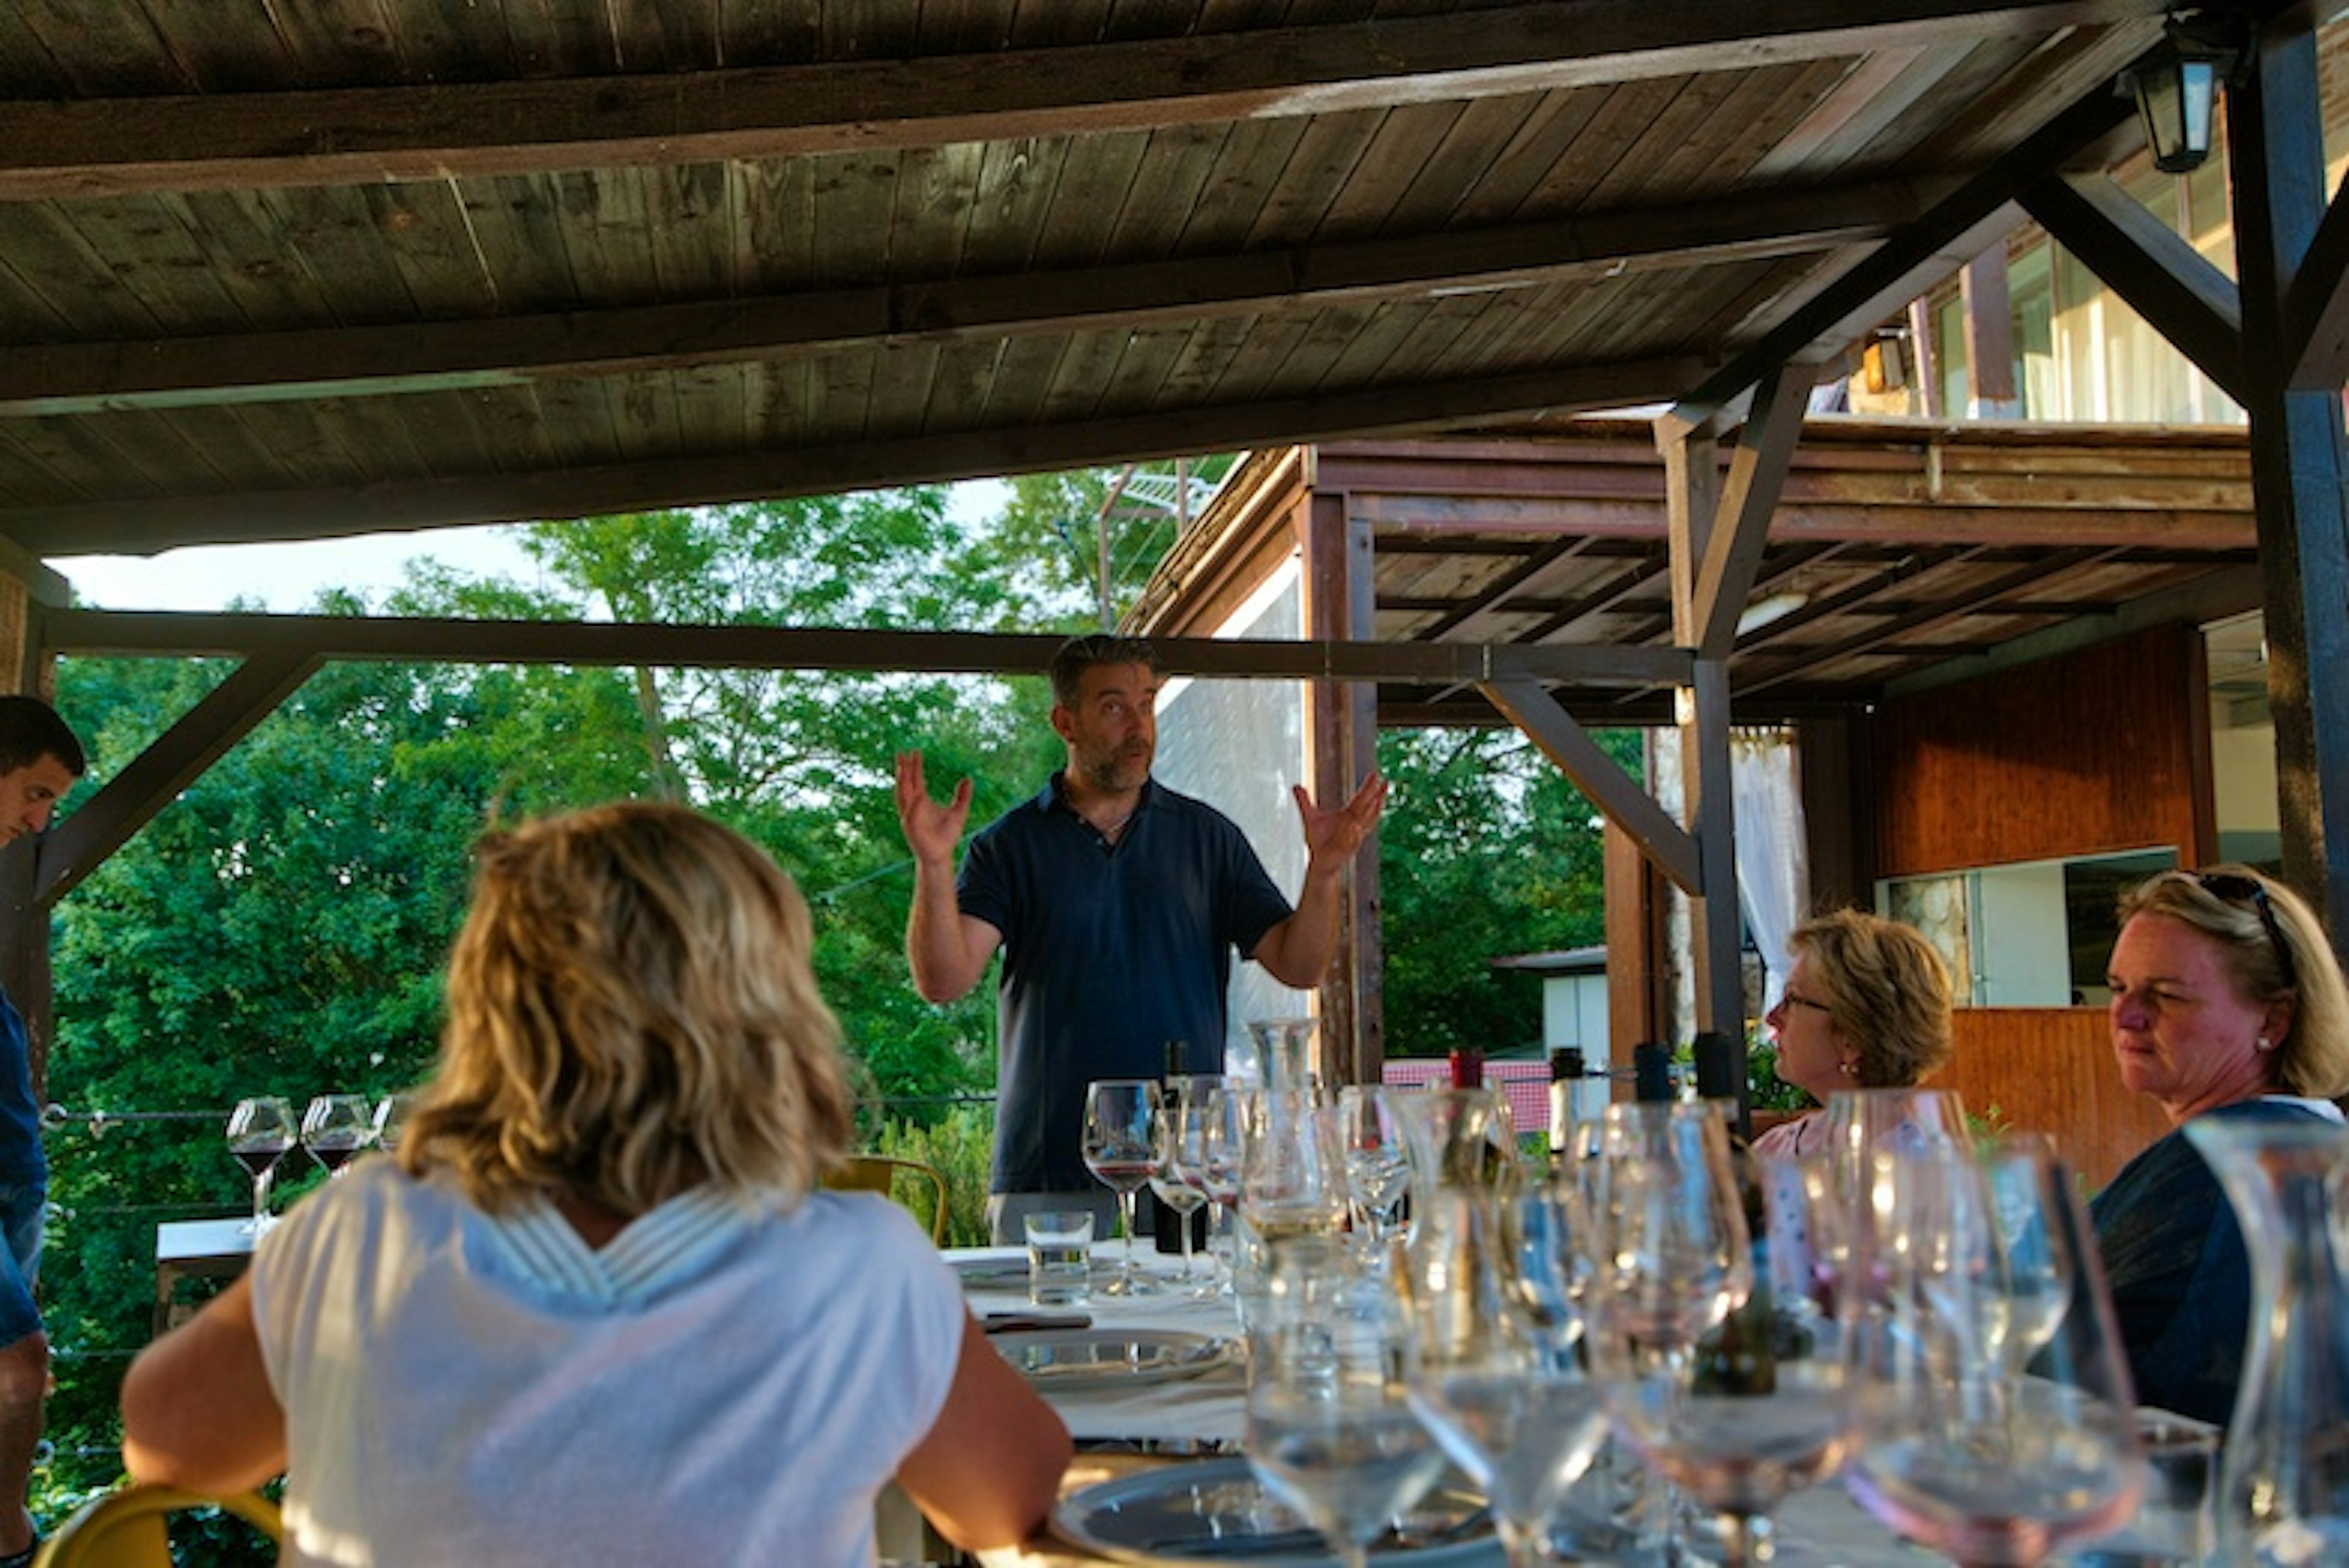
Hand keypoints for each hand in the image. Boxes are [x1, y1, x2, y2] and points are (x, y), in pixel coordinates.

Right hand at [895, 750, 972, 865]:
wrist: (941, 855)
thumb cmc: (946, 836)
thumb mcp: (959, 811)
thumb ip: (963, 795)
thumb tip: (968, 778)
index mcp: (921, 801)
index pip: (916, 779)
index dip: (915, 765)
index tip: (915, 751)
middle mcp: (912, 806)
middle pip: (906, 783)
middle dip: (903, 768)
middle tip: (901, 752)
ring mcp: (909, 816)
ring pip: (903, 795)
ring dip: (901, 781)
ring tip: (901, 766)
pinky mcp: (911, 827)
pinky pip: (910, 813)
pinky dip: (912, 804)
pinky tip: (916, 794)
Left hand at [1293, 771, 1387, 869]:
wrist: (1319, 861)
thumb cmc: (1319, 840)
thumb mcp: (1309, 817)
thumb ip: (1303, 801)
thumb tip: (1295, 786)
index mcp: (1348, 815)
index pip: (1361, 798)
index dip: (1368, 787)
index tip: (1376, 774)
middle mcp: (1355, 824)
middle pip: (1367, 807)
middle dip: (1375, 795)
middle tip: (1384, 782)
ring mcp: (1353, 836)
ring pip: (1364, 824)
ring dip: (1371, 813)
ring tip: (1378, 800)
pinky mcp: (1347, 849)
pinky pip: (1352, 841)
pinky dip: (1355, 835)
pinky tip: (1356, 828)